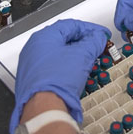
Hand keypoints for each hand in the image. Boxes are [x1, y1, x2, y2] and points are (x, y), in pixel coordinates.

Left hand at [11, 19, 109, 133]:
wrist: (44, 108)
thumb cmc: (56, 81)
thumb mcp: (82, 56)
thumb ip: (92, 42)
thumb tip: (98, 38)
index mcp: (43, 37)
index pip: (70, 25)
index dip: (89, 29)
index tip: (101, 35)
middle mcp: (34, 49)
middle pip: (62, 39)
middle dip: (82, 43)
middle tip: (96, 48)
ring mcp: (31, 65)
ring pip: (57, 55)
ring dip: (75, 56)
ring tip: (88, 61)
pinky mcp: (33, 80)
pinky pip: (52, 69)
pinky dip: (66, 68)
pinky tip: (75, 74)